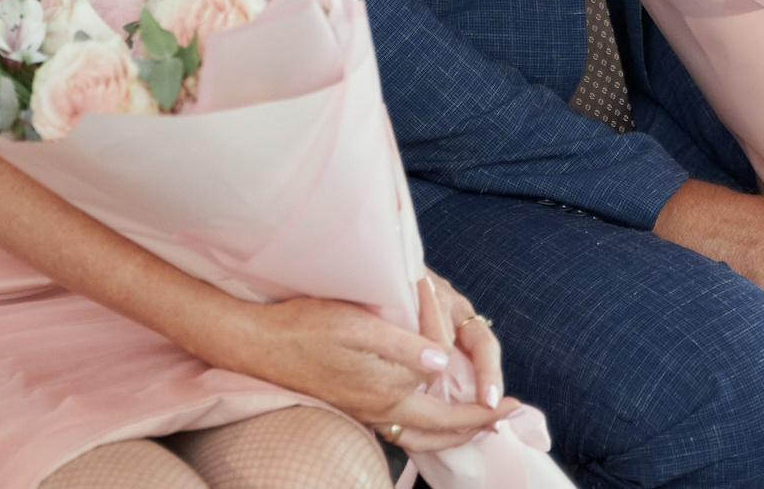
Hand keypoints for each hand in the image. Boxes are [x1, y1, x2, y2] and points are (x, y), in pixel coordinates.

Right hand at [204, 292, 516, 454]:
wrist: (257, 344)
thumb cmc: (305, 326)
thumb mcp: (357, 326)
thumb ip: (403, 346)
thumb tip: (444, 363)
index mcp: (387, 391)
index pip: (445, 403)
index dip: (474, 397)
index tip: (494, 383)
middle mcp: (380, 409)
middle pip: (441, 433)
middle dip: (476, 426)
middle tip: (506, 416)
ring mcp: (366, 411)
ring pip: (422, 437)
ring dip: (454, 432)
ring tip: (477, 421)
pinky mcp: (354, 406)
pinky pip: (403, 429)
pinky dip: (428, 430)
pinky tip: (430, 414)